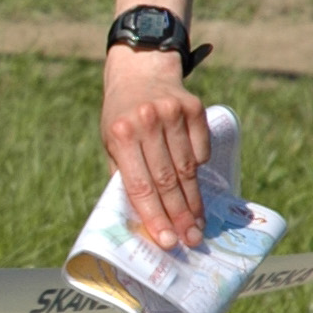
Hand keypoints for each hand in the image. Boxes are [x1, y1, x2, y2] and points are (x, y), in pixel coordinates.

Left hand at [101, 49, 210, 250]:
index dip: (154, 216)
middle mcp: (147, 122)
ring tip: (197, 225)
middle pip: (167, 180)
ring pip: (187, 168)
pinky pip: (201, 149)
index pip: (140, 185)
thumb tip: (141, 218)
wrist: (140, 71)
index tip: (167, 241)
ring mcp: (172, 114)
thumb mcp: (111, 143)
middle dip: (180, 216)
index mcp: (120, 134)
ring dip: (194, 201)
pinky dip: (199, 169)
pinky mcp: (194, 108)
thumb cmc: (121, 117)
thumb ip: (123, 176)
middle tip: (191, 241)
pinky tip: (195, 185)